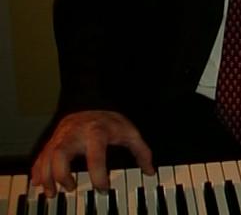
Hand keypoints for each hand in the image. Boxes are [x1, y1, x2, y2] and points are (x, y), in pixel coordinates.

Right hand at [31, 110, 154, 195]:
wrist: (91, 99)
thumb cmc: (110, 121)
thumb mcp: (129, 132)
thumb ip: (141, 151)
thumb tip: (150, 171)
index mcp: (96, 131)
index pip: (96, 154)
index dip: (99, 174)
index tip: (103, 188)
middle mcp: (75, 133)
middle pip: (61, 152)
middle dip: (62, 174)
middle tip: (71, 188)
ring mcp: (61, 136)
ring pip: (46, 156)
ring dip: (47, 177)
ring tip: (52, 193)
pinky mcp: (52, 140)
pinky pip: (40, 156)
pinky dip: (38, 171)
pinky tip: (40, 184)